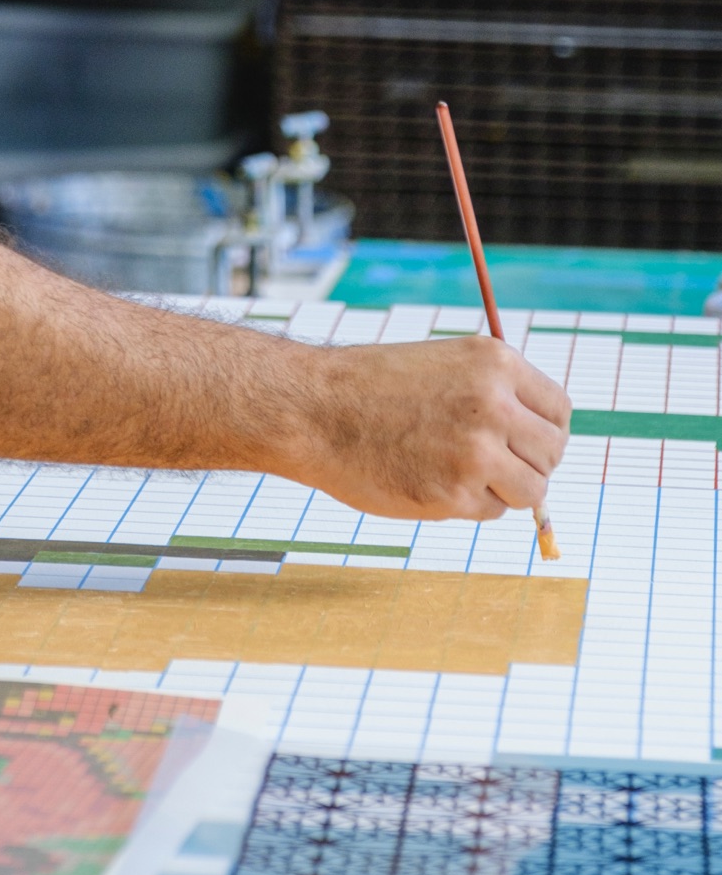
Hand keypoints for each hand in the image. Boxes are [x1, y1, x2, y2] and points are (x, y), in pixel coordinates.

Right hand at [296, 335, 570, 521]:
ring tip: (462, 475)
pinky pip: (493, 511)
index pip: (559, 410)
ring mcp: (476, 451)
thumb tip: (541, 440)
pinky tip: (433, 482)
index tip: (525, 442)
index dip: (545, 431)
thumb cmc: (374, 388)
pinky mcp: (455, 494)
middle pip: (553, 453)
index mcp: (494, 363)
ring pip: (532, 490)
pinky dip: (471, 505)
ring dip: (506, 490)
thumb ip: (494, 393)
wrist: (315, 409)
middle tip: (495, 465)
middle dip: (531, 464)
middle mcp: (493, 404)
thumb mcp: (444, 365)